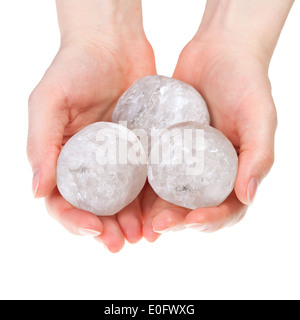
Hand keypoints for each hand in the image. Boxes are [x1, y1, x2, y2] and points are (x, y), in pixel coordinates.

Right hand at [27, 12, 155, 251]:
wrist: (113, 44)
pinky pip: (145, 180)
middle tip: (121, 243)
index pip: (61, 199)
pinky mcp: (141, 151)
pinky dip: (151, 200)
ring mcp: (117, 160)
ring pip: (122, 200)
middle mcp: (89, 164)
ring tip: (143, 235)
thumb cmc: (75, 67)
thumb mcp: (49, 100)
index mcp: (62, 158)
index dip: (74, 220)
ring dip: (130, 221)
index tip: (93, 229)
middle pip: (93, 207)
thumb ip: (41, 144)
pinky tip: (160, 212)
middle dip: (105, 229)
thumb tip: (37, 191)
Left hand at [142, 28, 276, 239]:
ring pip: (170, 195)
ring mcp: (185, 162)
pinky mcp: (165, 148)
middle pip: (194, 208)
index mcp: (235, 172)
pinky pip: (153, 170)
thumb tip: (248, 196)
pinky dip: (142, 184)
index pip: (226, 208)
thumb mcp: (259, 116)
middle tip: (157, 226)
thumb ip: (258, 155)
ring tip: (138, 221)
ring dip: (155, 211)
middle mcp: (210, 172)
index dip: (210, 220)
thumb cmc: (245, 82)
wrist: (218, 52)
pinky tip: (127, 191)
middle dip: (177, 222)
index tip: (190, 222)